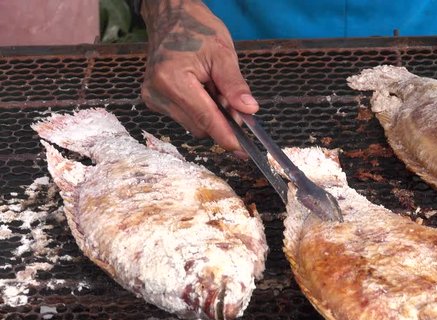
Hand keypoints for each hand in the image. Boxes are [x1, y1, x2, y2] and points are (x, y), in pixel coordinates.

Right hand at [140, 0, 257, 152]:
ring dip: (210, 114)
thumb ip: (235, 85)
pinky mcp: (154, 101)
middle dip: (221, 119)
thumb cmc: (196, 28)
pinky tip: (201, 90)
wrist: (171, 16)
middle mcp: (157, 93)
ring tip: (213, 87)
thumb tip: (249, 111)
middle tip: (232, 99)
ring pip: (193, 124)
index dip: (225, 135)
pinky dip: (199, 109)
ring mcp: (153, 98)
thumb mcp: (223, 53)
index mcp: (172, 80)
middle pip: (199, 126)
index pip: (204, 118)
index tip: (242, 149)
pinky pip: (184, 117)